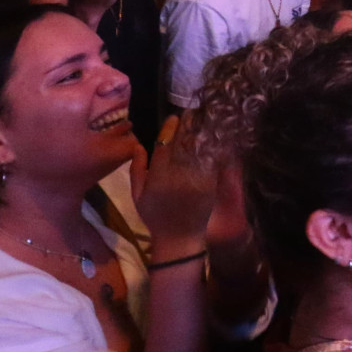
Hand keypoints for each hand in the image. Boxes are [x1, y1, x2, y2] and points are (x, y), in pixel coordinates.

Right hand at [132, 115, 216, 256]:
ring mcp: (196, 176)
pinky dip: (214, 146)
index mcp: (158, 174)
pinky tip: (215, 137)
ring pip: (200, 146)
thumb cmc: (155, 216)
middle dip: (189, 123)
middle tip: (192, 113)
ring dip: (202, 130)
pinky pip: (213, 158)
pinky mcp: (210, 182)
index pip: (165, 142)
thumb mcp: (137, 195)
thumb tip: (138, 144)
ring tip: (204, 119)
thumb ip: (136, 169)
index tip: (174, 118)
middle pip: (185, 139)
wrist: (179, 237)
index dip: (170, 127)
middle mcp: (177, 172)